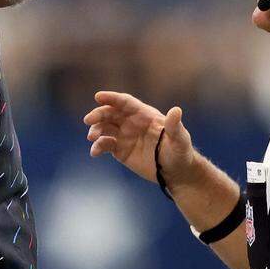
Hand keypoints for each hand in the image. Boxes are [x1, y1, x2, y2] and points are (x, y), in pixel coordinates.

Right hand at [83, 91, 197, 187]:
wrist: (175, 172)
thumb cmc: (180, 152)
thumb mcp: (180, 139)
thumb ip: (175, 126)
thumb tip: (176, 110)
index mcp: (144, 115)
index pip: (125, 102)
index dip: (112, 98)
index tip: (98, 97)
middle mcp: (132, 122)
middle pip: (111, 113)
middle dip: (98, 114)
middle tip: (88, 119)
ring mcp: (124, 135)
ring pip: (105, 127)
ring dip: (96, 130)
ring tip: (92, 137)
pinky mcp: (120, 150)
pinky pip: (105, 144)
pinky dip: (98, 146)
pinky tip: (95, 152)